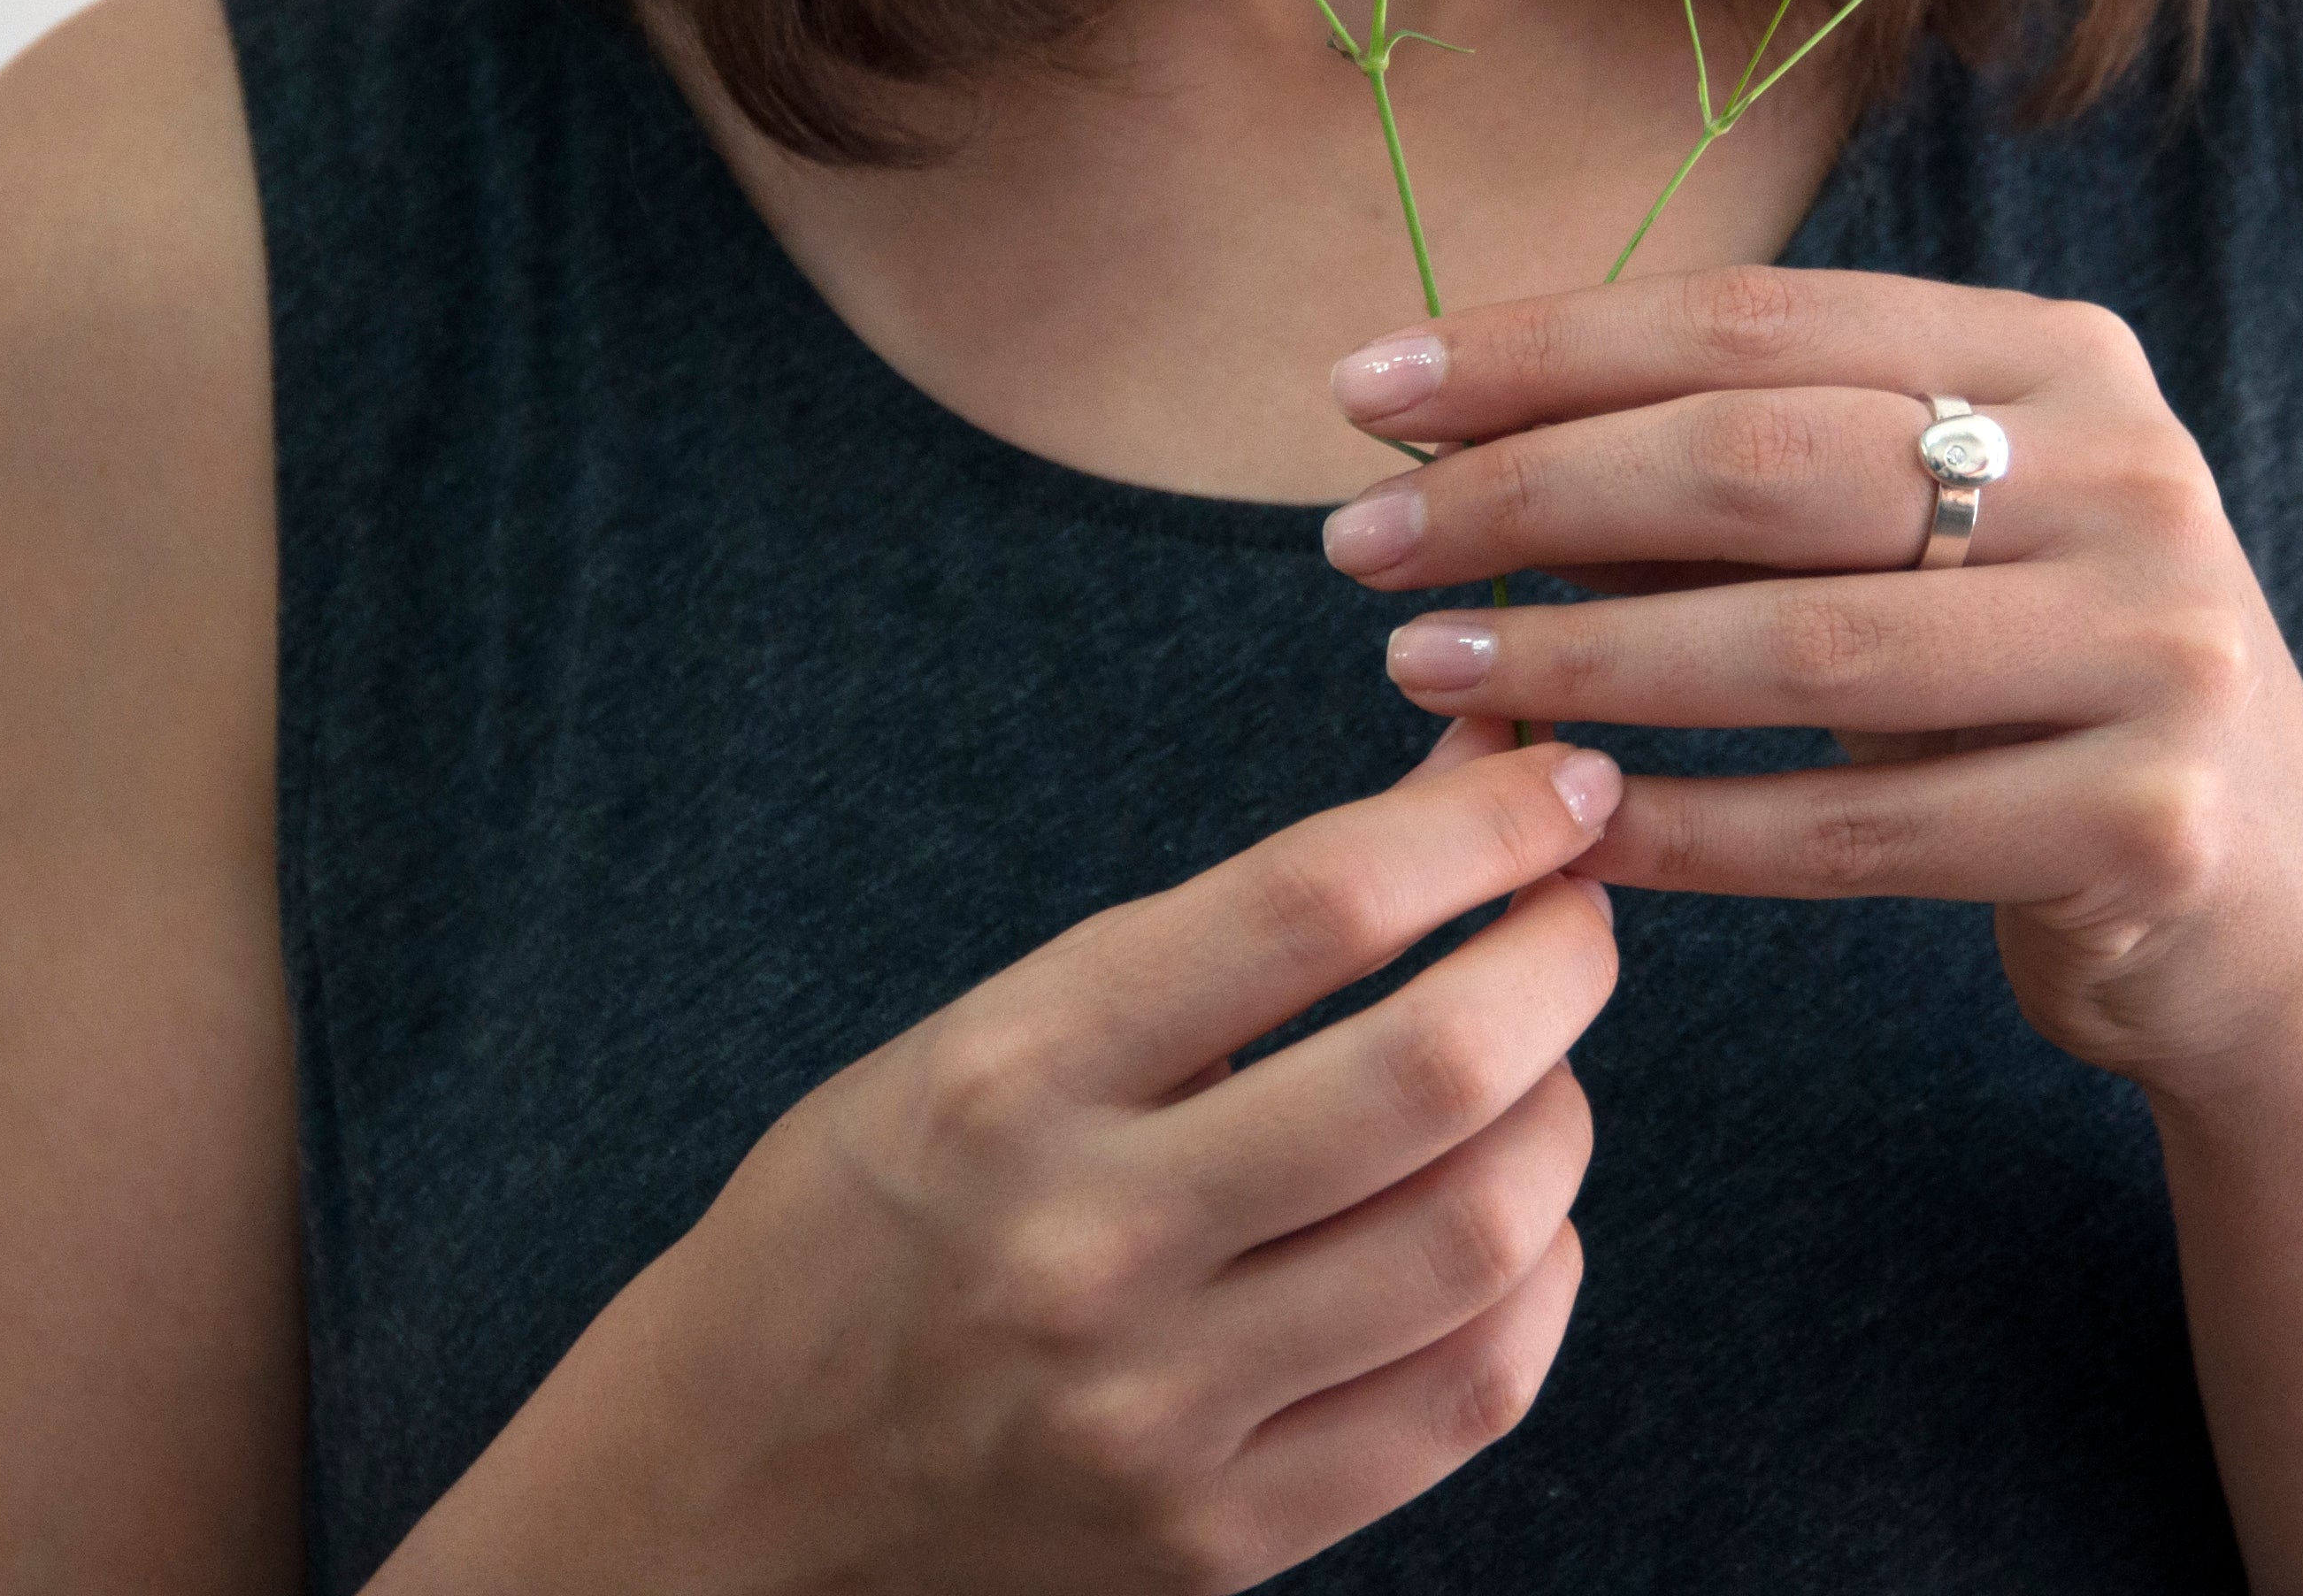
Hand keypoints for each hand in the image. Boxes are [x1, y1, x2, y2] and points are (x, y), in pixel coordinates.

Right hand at [374, 729, 1620, 1595]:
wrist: (724, 1491)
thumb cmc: (870, 1218)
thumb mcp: (993, 1034)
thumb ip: (1226, 940)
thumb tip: (1461, 795)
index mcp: (1011, 1075)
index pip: (1311, 907)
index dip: (1482, 825)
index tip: (1560, 783)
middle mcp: (1087, 1242)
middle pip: (1435, 1073)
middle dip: (1561, 960)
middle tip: (1577, 914)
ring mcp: (1158, 1411)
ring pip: (1483, 1237)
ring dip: (1563, 1121)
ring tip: (1539, 1074)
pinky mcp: (1217, 1541)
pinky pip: (1468, 1396)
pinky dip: (1537, 1283)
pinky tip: (1513, 1227)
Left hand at [1319, 265, 2302, 1096]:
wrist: (2263, 912)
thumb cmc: (2030, 696)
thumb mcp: (1916, 556)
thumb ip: (1732, 498)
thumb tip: (1460, 455)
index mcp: (2063, 361)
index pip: (1760, 318)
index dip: (1546, 346)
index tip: (1364, 388)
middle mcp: (2128, 475)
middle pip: (1766, 459)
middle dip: (1531, 491)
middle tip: (1354, 539)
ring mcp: (2154, 645)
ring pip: (1799, 646)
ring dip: (1579, 659)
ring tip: (1420, 668)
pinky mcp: (2144, 819)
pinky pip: (1854, 828)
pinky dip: (1687, 829)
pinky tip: (1564, 827)